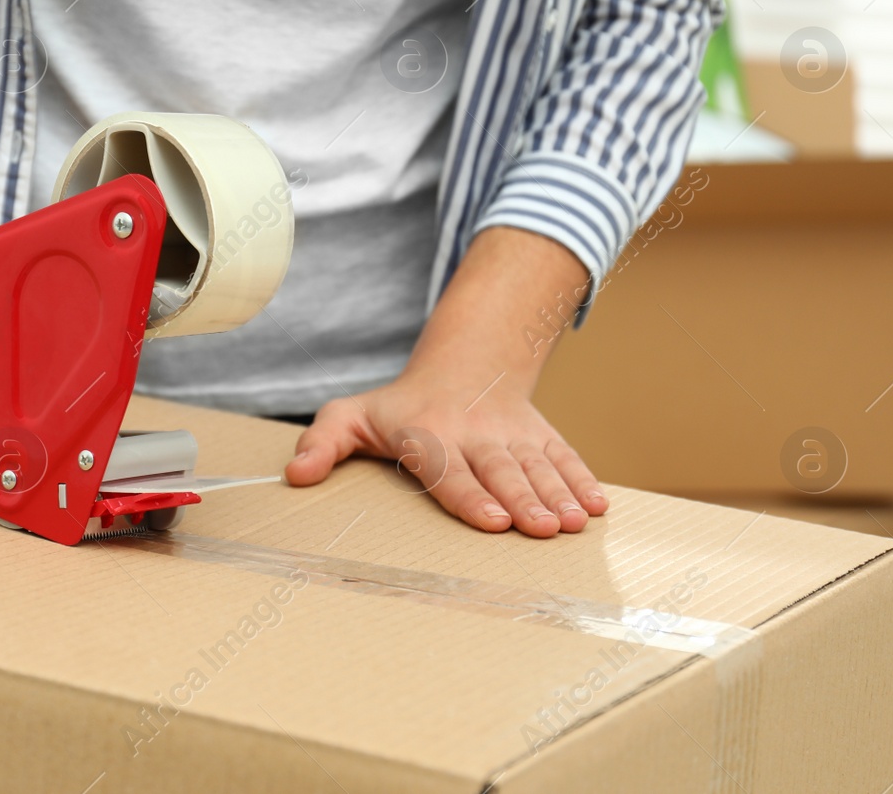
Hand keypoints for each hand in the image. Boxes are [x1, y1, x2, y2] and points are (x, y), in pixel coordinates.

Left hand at [283, 225, 607, 536]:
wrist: (464, 363)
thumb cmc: (399, 407)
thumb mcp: (351, 416)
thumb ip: (322, 443)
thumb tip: (295, 475)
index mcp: (427, 435)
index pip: (448, 470)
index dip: (471, 495)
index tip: (492, 520)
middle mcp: (474, 434)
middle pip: (501, 471)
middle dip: (524, 500)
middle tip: (543, 529)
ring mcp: (512, 434)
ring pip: (537, 465)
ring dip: (558, 494)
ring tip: (573, 523)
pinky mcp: (540, 435)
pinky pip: (564, 456)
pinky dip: (582, 479)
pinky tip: (597, 507)